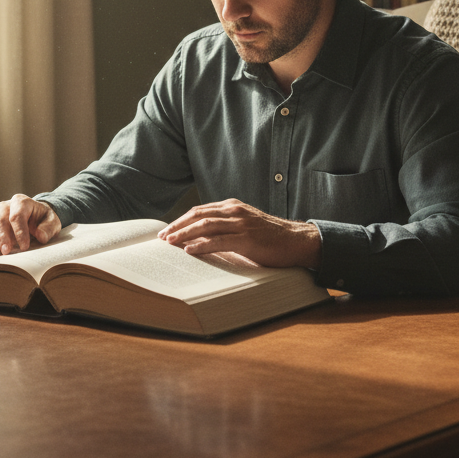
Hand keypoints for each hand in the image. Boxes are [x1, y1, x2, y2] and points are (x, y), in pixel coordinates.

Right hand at [0, 195, 61, 255]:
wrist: (36, 218)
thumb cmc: (43, 220)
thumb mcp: (52, 222)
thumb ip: (48, 228)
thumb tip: (41, 236)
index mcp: (22, 202)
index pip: (17, 215)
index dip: (20, 232)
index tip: (25, 246)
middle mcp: (6, 206)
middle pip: (0, 220)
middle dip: (2, 237)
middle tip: (6, 251)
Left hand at [157, 199, 321, 269]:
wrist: (296, 241)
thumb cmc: (270, 237)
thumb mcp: (245, 226)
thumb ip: (226, 227)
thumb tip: (201, 239)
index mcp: (232, 206)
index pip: (199, 210)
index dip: (181, 220)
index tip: (167, 230)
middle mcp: (234, 211)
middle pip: (198, 215)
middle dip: (177, 226)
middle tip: (162, 237)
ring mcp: (241, 224)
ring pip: (205, 226)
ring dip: (184, 235)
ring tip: (170, 243)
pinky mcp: (247, 239)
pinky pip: (219, 241)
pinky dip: (201, 245)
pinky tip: (190, 251)